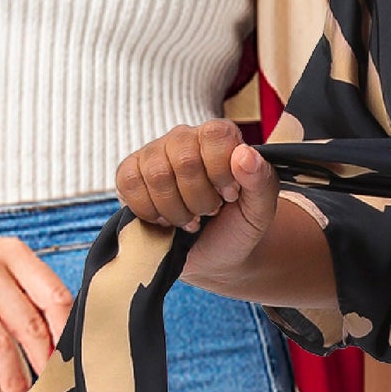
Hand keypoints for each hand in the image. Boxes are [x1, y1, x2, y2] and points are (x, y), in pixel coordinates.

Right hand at [118, 120, 283, 285]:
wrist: (213, 256)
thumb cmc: (238, 226)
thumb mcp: (261, 209)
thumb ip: (261, 180)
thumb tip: (244, 154)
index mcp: (220, 137)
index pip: (215, 135)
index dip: (221, 171)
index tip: (230, 196)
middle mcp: (184, 138)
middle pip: (185, 160)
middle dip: (200, 199)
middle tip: (209, 212)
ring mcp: (153, 154)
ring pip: (157, 175)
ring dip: (176, 210)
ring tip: (189, 219)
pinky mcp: (129, 174)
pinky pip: (129, 184)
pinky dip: (149, 211)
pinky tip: (165, 219)